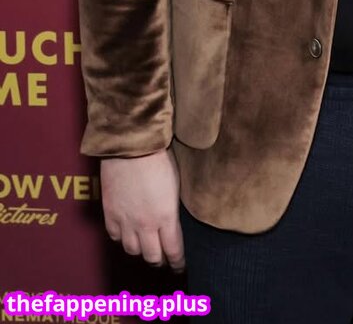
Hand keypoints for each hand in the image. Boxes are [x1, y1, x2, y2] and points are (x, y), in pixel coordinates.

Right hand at [100, 150, 184, 270]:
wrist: (132, 147)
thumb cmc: (160, 159)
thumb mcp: (177, 185)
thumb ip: (173, 208)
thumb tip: (174, 220)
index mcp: (166, 217)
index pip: (173, 249)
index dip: (177, 261)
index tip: (181, 265)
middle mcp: (145, 225)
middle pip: (152, 256)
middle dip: (160, 260)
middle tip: (165, 260)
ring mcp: (125, 221)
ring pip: (132, 250)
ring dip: (141, 251)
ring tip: (146, 248)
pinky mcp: (110, 214)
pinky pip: (115, 237)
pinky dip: (122, 238)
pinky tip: (128, 234)